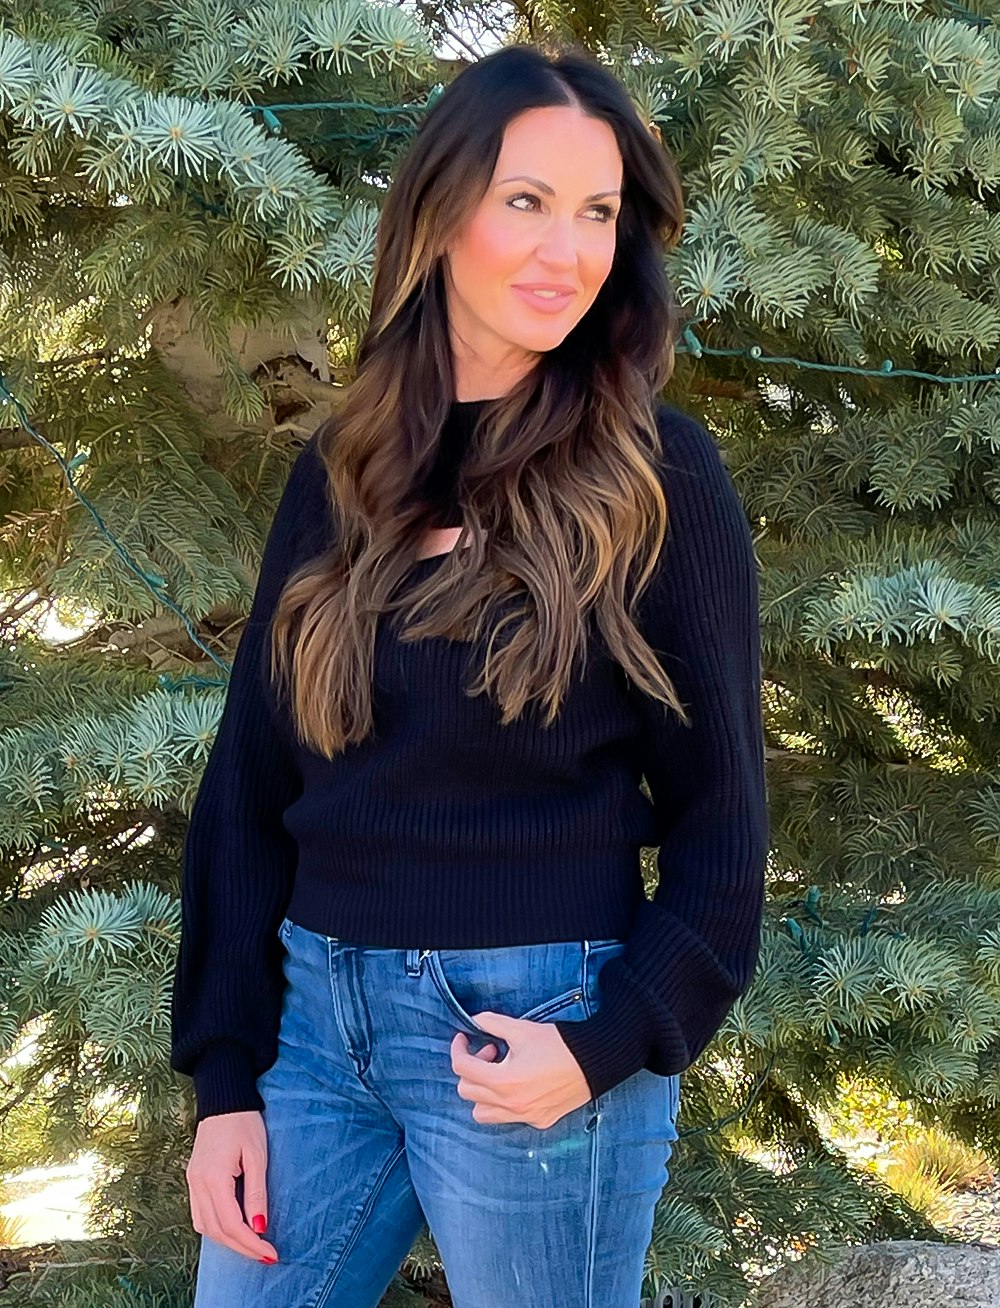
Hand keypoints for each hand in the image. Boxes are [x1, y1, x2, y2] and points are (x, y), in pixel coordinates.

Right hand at [185, 1110, 279, 1262]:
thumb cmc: (244, 1122)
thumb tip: (259, 1226)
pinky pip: (200, 1214)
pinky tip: (233, 1228)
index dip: (251, 1243)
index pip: (231, 1224)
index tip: (271, 1253)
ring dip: (228, 1241)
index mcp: (213, 1178)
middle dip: (242, 1247)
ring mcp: (192, 1182)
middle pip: (216, 1231)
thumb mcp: (257, 1155)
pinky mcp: (193, 1179)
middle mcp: (197, 1184)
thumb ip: (256, 1193)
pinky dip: (216, 1228)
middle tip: (266, 1255)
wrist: (223, 1098)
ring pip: (205, 1226)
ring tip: (252, 1245)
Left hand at [450, 1011, 591, 1128]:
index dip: (458, 1049)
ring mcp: (525, 1116)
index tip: (464, 1038)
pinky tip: (517, 1084)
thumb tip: (474, 1020)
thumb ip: (492, 1023)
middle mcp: (511, 1104)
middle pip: (467, 1091)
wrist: (594, 1061)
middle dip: (473, 1067)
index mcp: (504, 1081)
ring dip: (483, 1091)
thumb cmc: (559, 1044)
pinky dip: (502, 1102)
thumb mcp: (522, 1029)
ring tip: (501, 1071)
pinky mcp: (538, 1121)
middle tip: (492, 1050)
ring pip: (482, 1112)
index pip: (462, 1068)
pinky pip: (507, 1117)